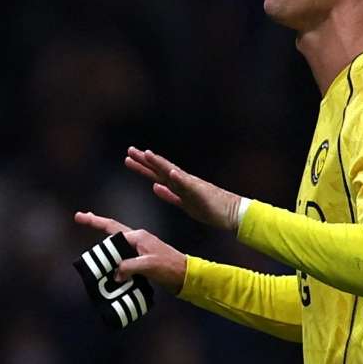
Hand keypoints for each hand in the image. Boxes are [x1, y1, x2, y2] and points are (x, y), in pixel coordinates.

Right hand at [74, 211, 186, 294]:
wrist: (185, 275)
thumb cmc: (169, 267)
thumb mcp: (148, 265)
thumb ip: (128, 267)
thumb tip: (114, 273)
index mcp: (138, 236)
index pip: (112, 227)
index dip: (95, 222)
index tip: (79, 216)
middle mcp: (138, 240)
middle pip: (112, 233)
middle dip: (97, 228)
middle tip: (81, 221)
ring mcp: (141, 250)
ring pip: (117, 247)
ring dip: (105, 250)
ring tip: (91, 255)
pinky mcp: (143, 261)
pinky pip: (123, 260)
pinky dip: (114, 263)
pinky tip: (108, 269)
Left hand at [124, 147, 242, 230]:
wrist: (233, 213)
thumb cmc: (211, 209)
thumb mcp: (184, 203)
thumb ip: (170, 195)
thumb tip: (154, 187)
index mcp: (179, 186)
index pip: (157, 174)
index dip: (143, 166)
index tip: (129, 158)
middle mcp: (184, 182)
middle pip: (161, 169)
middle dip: (145, 161)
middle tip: (130, 150)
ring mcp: (192, 185)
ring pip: (172, 173)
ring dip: (159, 164)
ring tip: (147, 155)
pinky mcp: (201, 192)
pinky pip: (188, 185)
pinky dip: (179, 178)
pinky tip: (170, 171)